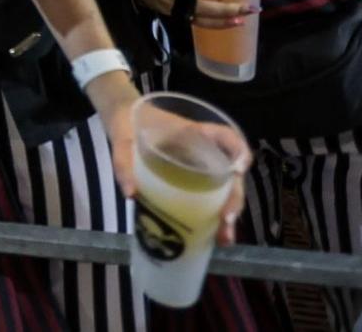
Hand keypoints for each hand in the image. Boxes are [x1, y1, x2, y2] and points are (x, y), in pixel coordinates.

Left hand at [105, 96, 249, 245]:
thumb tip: (131, 194)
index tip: (237, 170)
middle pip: (231, 172)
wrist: (125, 123)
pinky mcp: (195, 182)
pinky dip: (216, 216)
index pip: (226, 136)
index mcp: (193, 133)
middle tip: (225, 221)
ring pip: (226, 188)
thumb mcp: (123, 141)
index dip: (239, 151)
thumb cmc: (129, 125)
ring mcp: (202, 166)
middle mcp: (205, 150)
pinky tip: (214, 236)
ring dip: (229, 212)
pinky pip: (213, 197)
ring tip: (224, 237)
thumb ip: (124, 163)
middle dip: (234, 198)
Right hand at [130, 0, 255, 23]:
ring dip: (225, 20)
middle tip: (247, 7)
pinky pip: (200, 23)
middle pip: (199, 7)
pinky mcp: (179, 18)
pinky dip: (218, 24)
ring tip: (245, 18)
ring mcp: (174, 11)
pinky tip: (235, 22)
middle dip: (224, 8)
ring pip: (201, 19)